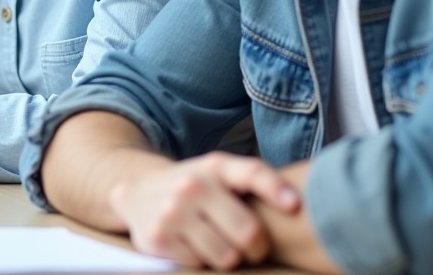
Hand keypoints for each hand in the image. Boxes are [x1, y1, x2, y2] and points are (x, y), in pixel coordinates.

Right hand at [109, 152, 300, 270]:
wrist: (136, 191)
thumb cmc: (195, 187)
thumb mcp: (219, 173)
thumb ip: (253, 180)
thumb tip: (296, 203)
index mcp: (214, 167)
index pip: (251, 172)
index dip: (276, 189)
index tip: (295, 206)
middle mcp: (192, 186)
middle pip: (248, 233)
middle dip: (257, 248)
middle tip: (252, 247)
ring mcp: (173, 212)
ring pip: (226, 257)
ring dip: (228, 258)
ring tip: (220, 245)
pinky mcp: (157, 238)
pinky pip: (200, 265)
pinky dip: (201, 262)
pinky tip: (195, 247)